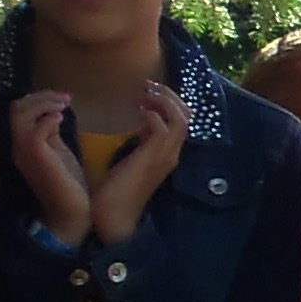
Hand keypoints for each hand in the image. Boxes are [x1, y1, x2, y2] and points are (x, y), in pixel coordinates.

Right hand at [7, 90, 93, 244]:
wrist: (71, 213)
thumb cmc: (68, 183)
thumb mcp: (58, 151)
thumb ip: (50, 133)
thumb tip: (52, 113)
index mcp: (22, 144)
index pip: (18, 111)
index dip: (38, 99)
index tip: (62, 98)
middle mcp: (18, 146)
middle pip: (16, 109)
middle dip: (41, 96)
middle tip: (65, 98)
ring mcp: (25, 153)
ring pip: (20, 116)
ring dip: (44, 104)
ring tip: (64, 105)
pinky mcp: (37, 159)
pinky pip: (33, 133)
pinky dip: (46, 120)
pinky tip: (61, 118)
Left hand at [83, 78, 184, 243]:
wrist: (113, 215)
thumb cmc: (115, 191)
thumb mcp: (131, 161)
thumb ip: (140, 144)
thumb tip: (139, 126)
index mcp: (168, 154)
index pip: (182, 121)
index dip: (168, 103)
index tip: (147, 94)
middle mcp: (173, 153)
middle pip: (187, 115)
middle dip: (169, 96)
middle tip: (148, 85)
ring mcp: (166, 155)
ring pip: (180, 117)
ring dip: (163, 100)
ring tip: (145, 92)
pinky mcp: (154, 156)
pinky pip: (163, 126)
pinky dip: (152, 113)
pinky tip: (136, 109)